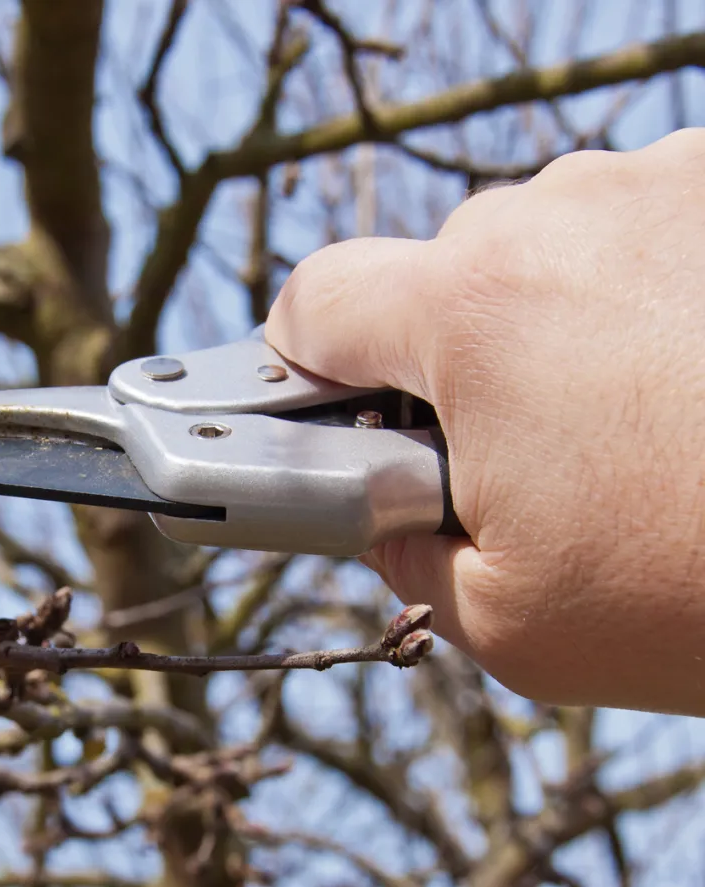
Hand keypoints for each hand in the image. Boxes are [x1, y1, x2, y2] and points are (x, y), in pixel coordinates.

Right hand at [266, 128, 704, 715]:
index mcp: (474, 312)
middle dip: (442, 361)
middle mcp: (562, 216)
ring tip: (630, 426)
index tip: (325, 409)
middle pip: (433, 277)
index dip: (297, 361)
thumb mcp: (509, 622)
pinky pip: (639, 237)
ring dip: (547, 329)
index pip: (314, 301)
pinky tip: (690, 381)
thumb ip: (398, 553)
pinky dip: (638, 301)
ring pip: (541, 252)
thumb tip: (374, 507)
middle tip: (508, 453)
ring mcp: (666, 186)